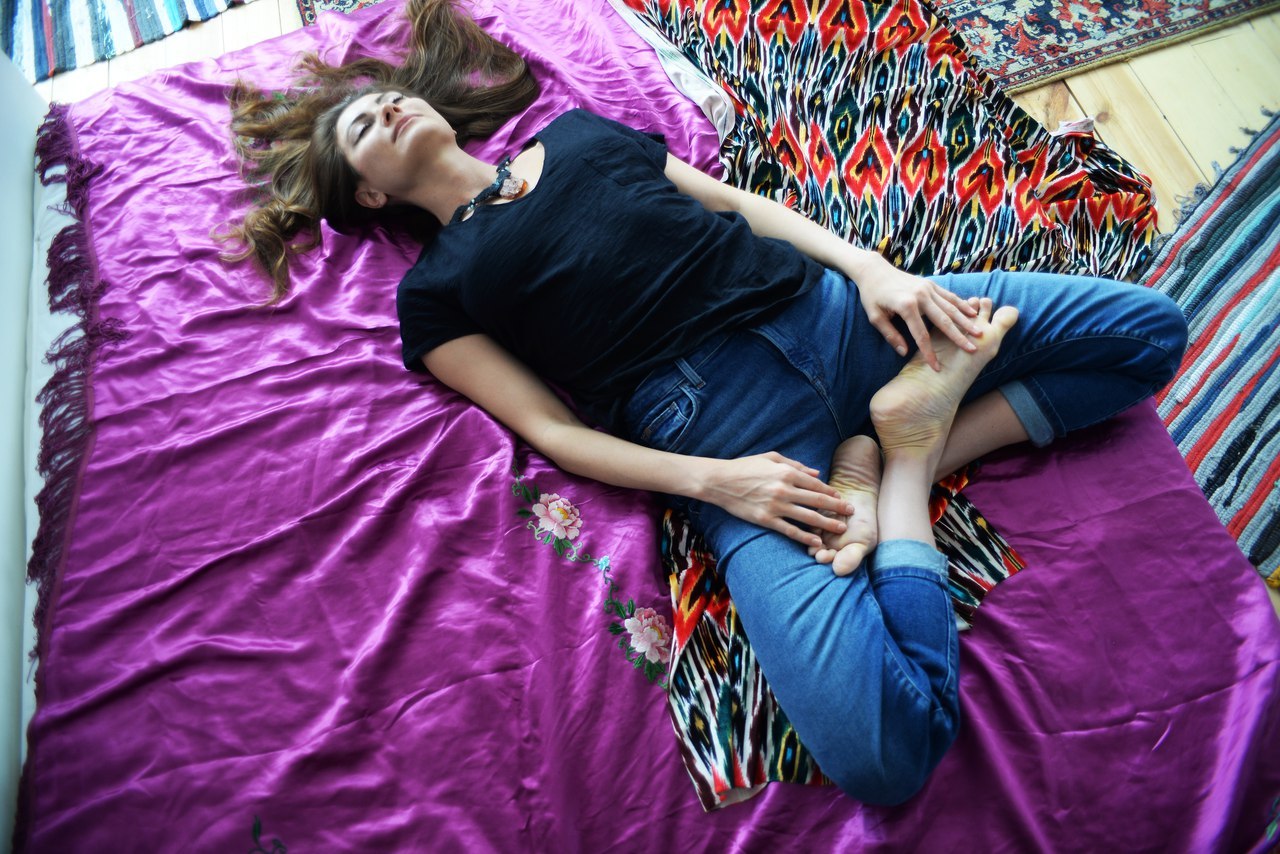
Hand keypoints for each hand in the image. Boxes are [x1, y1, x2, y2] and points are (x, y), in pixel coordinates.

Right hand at [695, 453, 854, 548]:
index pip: (816, 484)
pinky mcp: (766, 519)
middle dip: (837, 508)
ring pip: (808, 516)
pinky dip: (805, 537)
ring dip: (827, 524)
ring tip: (840, 529)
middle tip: (851, 513)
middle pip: (817, 500)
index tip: (841, 499)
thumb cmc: (745, 466)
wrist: (719, 480)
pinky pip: (790, 530)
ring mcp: (775, 505)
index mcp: (786, 472)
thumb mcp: (771, 458)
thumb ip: (795, 464)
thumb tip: (817, 472)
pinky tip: (816, 542)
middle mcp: (784, 489)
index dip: (831, 493)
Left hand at [850, 257, 980, 369]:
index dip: (929, 353)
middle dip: (959, 337)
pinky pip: (949, 296)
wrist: (874, 270)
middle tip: (973, 349)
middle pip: (944, 321)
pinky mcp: (930, 283)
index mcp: (906, 306)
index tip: (937, 367)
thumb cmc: (872, 296)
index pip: (921, 335)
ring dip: (966, 320)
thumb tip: (904, 352)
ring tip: (979, 332)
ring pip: (951, 307)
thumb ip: (890, 335)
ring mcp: (927, 288)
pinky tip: (973, 313)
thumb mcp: (875, 317)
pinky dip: (962, 304)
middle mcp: (920, 296)